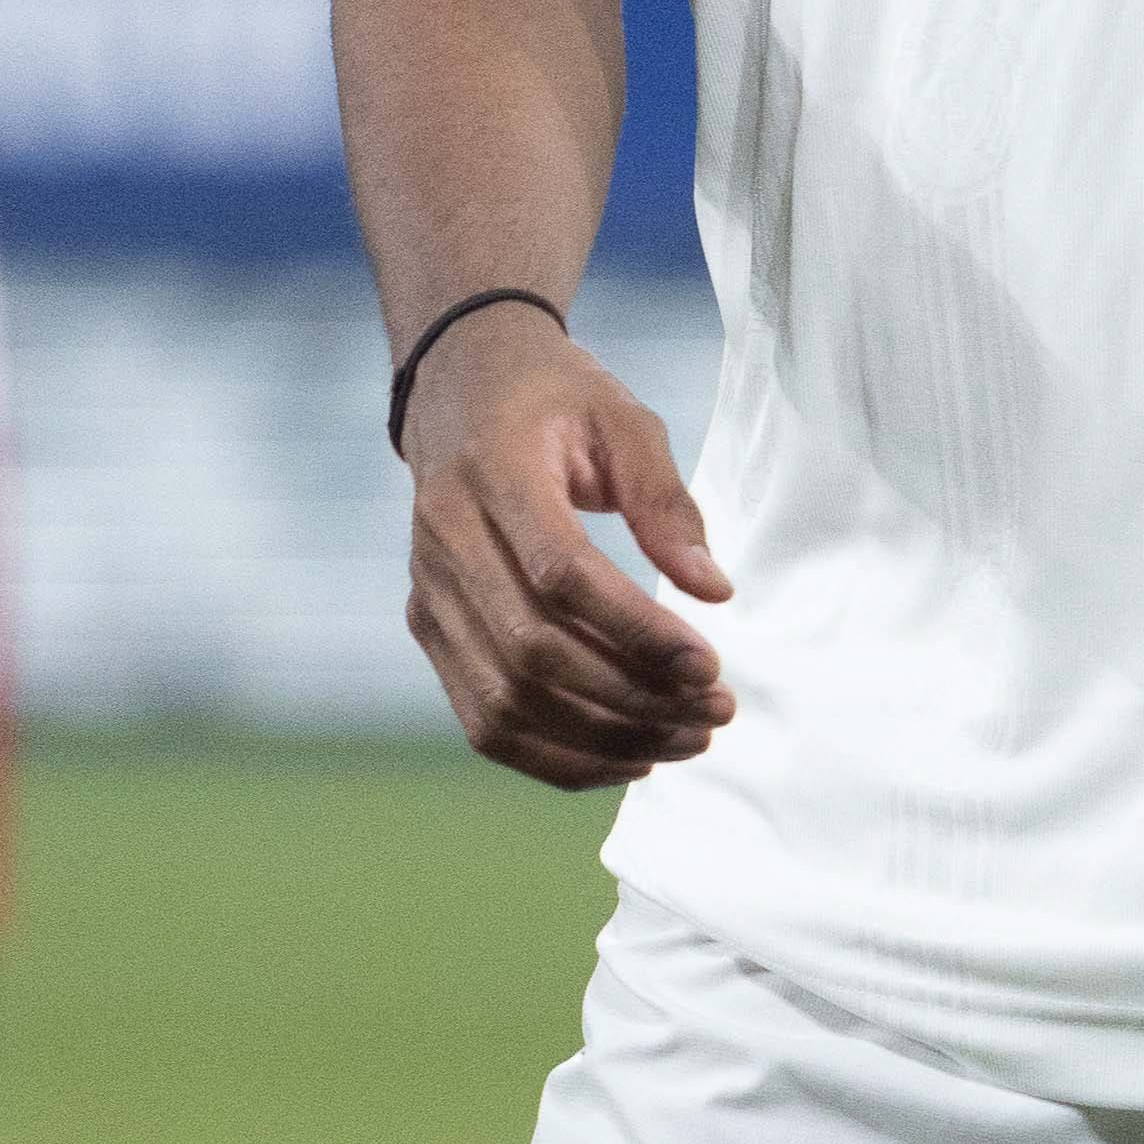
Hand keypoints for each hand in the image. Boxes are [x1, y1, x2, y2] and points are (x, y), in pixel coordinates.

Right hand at [400, 306, 735, 786]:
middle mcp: (445, 540)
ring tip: (684, 738)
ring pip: (506, 702)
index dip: (637, 631)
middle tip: (716, 710)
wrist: (458, 385)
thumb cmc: (552, 397)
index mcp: (492, 471)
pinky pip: (484, 722)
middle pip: (533, 652)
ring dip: (602, 739)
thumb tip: (714, 593)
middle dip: (633, 697)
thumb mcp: (622, 418)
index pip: (561, 575)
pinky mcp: (429, 629)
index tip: (710, 663)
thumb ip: (665, 501)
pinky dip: (556, 757)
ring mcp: (428, 593)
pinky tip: (627, 756)